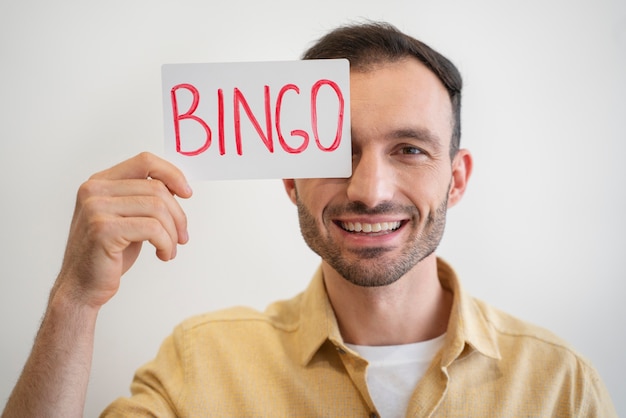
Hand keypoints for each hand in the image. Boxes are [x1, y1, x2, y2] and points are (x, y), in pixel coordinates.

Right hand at [53, 152, 191, 307]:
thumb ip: (143, 198)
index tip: (187, 193)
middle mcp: (94, 190)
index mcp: (100, 182)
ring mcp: (96, 208)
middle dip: (178, 215)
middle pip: (156, 189)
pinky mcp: (103, 229)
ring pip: (157, 209)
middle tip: (182, 236)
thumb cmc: (107, 254)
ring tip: (170, 248)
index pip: (144, 162)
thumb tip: (178, 187)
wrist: (81, 286)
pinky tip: (163, 255)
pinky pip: (152, 229)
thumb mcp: (127, 218)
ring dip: (172, 233)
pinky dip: (166, 243)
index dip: (171, 174)